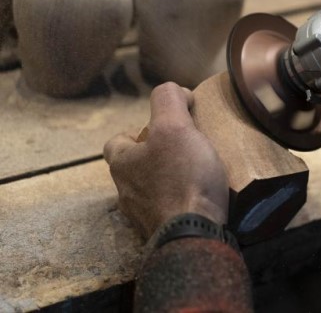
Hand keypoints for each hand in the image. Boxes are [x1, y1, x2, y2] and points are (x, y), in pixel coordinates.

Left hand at [104, 83, 228, 238]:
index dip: (136, 132)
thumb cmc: (182, 177)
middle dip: (157, 156)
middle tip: (186, 149)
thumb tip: (173, 91)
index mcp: (122, 164)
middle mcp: (125, 191)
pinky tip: (199, 199)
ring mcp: (141, 216)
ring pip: (151, 189)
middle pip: (136, 166)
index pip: (116, 141)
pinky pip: (168, 210)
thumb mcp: (175, 127)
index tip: (164, 128)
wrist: (193, 235)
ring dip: (169, 180)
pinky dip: (180, 202)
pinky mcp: (161, 232)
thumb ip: (168, 100)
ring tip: (197, 174)